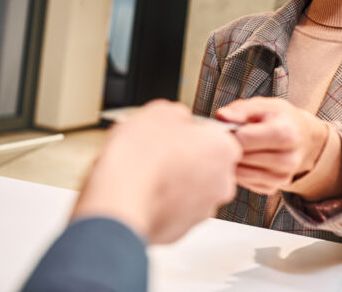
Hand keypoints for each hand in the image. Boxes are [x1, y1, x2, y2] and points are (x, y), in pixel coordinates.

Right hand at [72, 100, 241, 243]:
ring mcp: (203, 209)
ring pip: (189, 187)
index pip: (215, 135)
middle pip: (205, 162)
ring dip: (172, 179)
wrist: (118, 200)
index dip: (191, 131)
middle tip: (157, 150)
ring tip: (143, 171)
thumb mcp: (161, 111)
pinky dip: (160, 201)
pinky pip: (173, 209)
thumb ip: (179, 114)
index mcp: (223, 149)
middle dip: (184, 156)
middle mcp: (221, 182)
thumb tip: (178, 120)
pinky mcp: (181, 231)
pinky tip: (140, 191)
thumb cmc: (141, 157)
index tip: (174, 131)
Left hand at [217, 97, 328, 194]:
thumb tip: (221, 116)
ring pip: (240, 172)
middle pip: (241, 157)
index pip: (244, 139)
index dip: (229, 131)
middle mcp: (288, 159)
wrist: (303, 137)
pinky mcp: (273, 188)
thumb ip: (241, 109)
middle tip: (227, 137)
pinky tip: (244, 158)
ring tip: (236, 146)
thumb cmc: (280, 118)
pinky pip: (244, 182)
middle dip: (229, 146)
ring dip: (232, 160)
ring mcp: (282, 177)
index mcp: (285, 133)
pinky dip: (239, 171)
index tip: (227, 126)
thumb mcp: (265, 105)